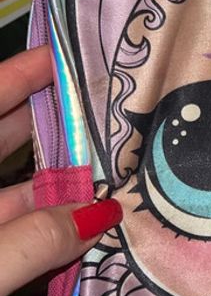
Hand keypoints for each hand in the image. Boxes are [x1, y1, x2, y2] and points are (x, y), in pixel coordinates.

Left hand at [0, 46, 121, 295]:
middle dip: (53, 122)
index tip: (67, 52)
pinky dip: (45, 230)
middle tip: (108, 104)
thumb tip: (105, 212)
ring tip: (114, 166)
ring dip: (59, 186)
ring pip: (13, 194)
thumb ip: (34, 243)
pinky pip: (14, 235)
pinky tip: (87, 226)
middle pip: (2, 140)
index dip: (22, 74)